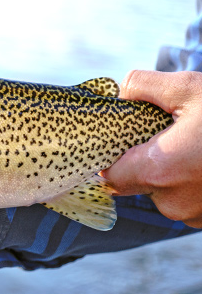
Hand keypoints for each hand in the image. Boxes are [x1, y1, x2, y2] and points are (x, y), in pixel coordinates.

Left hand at [102, 70, 201, 227]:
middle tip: (168, 132)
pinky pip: (189, 199)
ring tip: (196, 143)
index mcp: (159, 171)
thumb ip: (142, 86)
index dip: (111, 156)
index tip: (120, 138)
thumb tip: (121, 93)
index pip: (110, 175)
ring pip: (165, 192)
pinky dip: (193, 180)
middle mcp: (174, 202)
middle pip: (138, 182)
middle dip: (146, 157)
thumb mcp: (188, 88)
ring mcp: (196, 216)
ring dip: (173, 170)